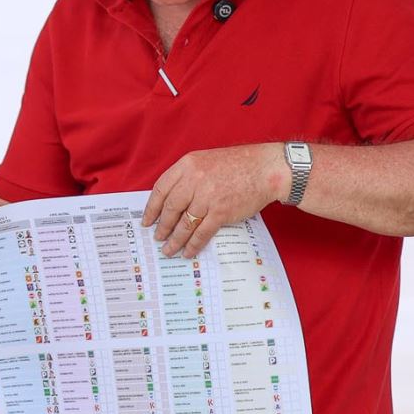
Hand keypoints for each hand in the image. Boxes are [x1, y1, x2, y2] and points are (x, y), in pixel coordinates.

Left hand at [143, 144, 287, 258]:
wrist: (267, 168)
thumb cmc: (238, 164)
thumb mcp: (206, 161)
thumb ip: (188, 177)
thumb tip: (171, 202)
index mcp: (187, 165)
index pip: (161, 189)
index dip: (151, 207)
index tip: (146, 220)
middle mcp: (194, 180)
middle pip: (170, 208)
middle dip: (162, 226)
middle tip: (157, 237)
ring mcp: (208, 197)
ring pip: (184, 223)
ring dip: (175, 239)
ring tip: (168, 250)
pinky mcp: (221, 211)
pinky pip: (202, 232)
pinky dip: (193, 244)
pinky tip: (188, 252)